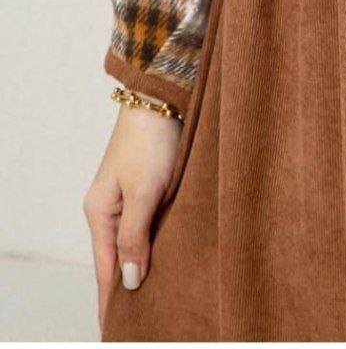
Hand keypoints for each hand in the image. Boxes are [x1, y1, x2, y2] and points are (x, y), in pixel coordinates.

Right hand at [83, 98, 181, 323]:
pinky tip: (166, 259)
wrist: (162, 98)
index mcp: (100, 213)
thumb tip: (128, 281)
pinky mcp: (148, 187)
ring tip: (154, 301)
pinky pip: (148, 226)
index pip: (105, 269)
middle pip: (117, 259)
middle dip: (127, 289)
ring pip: (135, 243)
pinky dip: (154, 245)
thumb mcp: (145, 192)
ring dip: (143, 266)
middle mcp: (110, 209)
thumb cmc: (151, 140)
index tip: (117, 332)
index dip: (111, 301)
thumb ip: (135, 237)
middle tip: (142, 322)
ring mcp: (128, 198)